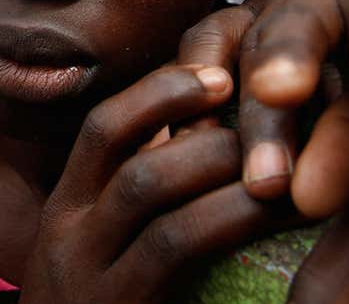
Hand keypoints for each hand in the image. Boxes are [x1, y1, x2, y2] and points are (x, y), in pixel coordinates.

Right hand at [20, 66, 282, 303]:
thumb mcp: (106, 270)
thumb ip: (144, 218)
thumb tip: (218, 156)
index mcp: (63, 216)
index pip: (103, 127)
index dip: (160, 91)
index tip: (221, 73)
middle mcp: (62, 235)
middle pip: (125, 143)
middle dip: (204, 120)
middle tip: (276, 108)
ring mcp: (83, 274)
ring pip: (149, 184)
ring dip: (223, 159)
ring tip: (285, 148)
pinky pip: (176, 245)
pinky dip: (230, 216)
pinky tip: (277, 211)